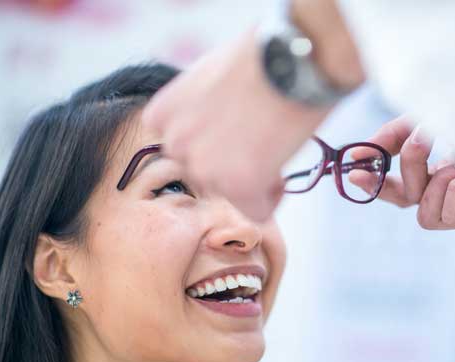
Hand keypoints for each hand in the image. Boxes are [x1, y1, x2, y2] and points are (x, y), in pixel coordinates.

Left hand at [143, 31, 329, 220]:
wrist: (293, 57)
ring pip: (230, 193)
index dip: (215, 143)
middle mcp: (176, 143)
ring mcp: (205, 167)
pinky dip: (272, 198)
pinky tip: (282, 170)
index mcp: (162, 115)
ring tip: (275, 146)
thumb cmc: (261, 56)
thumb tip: (215, 130)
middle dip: (233, 164)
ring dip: (254, 179)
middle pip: (206, 173)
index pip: (185, 149)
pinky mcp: (238, 186)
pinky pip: (257, 211)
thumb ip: (199, 109)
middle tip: (262, 138)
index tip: (239, 130)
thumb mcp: (210, 75)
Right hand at [355, 36, 454, 230]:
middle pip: (408, 205)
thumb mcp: (428, 123)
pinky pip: (453, 216)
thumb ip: (394, 140)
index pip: (402, 192)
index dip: (376, 186)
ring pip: (427, 215)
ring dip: (434, 180)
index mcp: (445, 175)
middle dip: (405, 176)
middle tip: (416, 143)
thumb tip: (361, 157)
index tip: (355, 173)